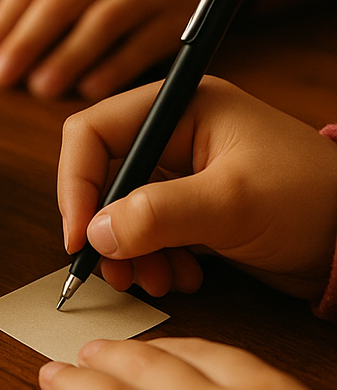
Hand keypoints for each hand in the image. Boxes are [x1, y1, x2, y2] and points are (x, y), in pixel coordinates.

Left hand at [0, 0, 230, 99]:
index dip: (4, 20)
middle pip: (60, 1)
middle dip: (27, 40)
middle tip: (3, 75)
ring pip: (101, 22)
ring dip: (68, 57)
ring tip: (42, 87)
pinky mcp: (178, 13)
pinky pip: (143, 43)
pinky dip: (116, 68)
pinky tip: (91, 89)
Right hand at [58, 76, 336, 299]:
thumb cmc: (314, 200)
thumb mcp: (233, 203)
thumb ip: (159, 215)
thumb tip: (96, 233)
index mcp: (179, 107)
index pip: (93, 131)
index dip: (77, 181)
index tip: (79, 235)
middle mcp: (174, 134)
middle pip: (102, 173)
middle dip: (103, 226)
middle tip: (114, 270)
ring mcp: (182, 172)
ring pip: (120, 208)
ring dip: (127, 251)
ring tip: (154, 282)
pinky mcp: (192, 206)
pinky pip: (147, 231)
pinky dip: (152, 259)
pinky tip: (181, 279)